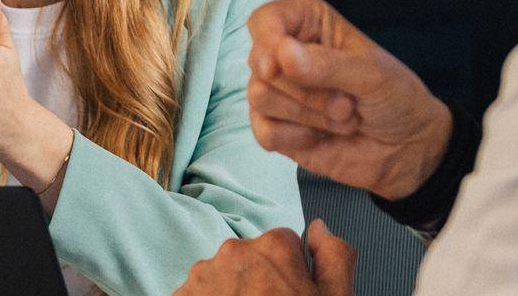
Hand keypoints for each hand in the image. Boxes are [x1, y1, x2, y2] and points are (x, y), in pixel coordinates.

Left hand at [177, 219, 354, 295]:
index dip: (290, 271)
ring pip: (224, 274)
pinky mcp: (183, 295)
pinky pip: (199, 292)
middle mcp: (236, 252)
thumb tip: (320, 228)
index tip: (289, 293)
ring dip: (233, 291)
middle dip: (260, 279)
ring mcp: (205, 274)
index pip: (284, 244)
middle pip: (251, 258)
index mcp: (274, 248)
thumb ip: (333, 255)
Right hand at [246, 0, 451, 199]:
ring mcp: (279, 93)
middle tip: (347, 102)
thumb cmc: (396, 98)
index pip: (266, 20)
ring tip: (343, 118)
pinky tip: (320, 137)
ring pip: (260, 97)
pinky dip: (297, 138)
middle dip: (309, 92)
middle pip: (261, 65)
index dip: (266, 40)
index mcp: (309, 25)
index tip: (275, 66)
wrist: (408, 148)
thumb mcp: (371, 74)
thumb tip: (282, 54)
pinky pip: (263, 132)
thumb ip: (327, 65)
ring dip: (310, 115)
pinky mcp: (276, 128)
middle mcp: (287, 55)